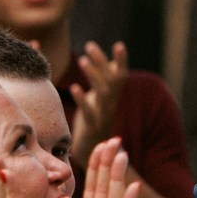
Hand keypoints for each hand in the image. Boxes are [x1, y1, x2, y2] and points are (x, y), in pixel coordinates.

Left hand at [68, 40, 130, 160]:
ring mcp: (103, 115)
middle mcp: (112, 104)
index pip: (121, 75)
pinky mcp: (92, 126)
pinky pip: (89, 112)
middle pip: (112, 79)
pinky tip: (74, 88)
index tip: (119, 45)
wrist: (94, 152)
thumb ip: (103, 82)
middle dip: (102, 61)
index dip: (121, 61)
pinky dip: (82, 99)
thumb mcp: (100, 100)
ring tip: (82, 60)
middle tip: (89, 45)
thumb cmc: (94, 121)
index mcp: (113, 96)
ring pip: (103, 92)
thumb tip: (105, 62)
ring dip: (94, 75)